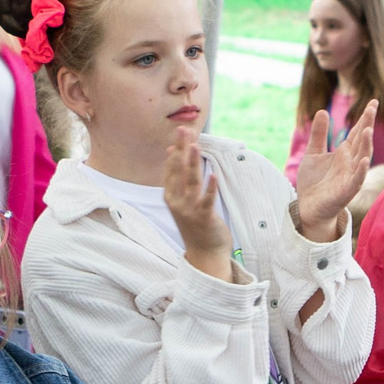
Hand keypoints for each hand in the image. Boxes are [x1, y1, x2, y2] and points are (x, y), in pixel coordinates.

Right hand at [163, 124, 238, 281]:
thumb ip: (177, 177)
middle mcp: (177, 202)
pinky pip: (206, 201)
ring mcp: (189, 210)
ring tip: (195, 145)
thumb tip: (172, 151)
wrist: (203, 253)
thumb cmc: (194, 224)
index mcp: (170, 196)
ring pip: (191, 182)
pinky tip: (213, 175)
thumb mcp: (182, 200)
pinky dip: (210, 188)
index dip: (177, 149)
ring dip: (193, 163)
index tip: (181, 131)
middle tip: (183, 130)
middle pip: (179, 170)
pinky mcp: (204, 218)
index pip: (171, 168)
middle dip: (182, 149)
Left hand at [294, 103, 376, 240]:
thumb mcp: (313, 153)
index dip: (365, 117)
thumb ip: (319, 134)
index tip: (373, 101)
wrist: (308, 207)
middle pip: (362, 141)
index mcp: (345, 153)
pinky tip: (364, 161)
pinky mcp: (346, 191)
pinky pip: (356, 180)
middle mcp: (351, 162)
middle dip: (367, 125)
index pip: (357, 132)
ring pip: (363, 159)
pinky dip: (361, 171)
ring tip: (368, 130)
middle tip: (372, 108)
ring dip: (366, 145)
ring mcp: (351, 176)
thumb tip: (322, 111)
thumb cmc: (314, 182)